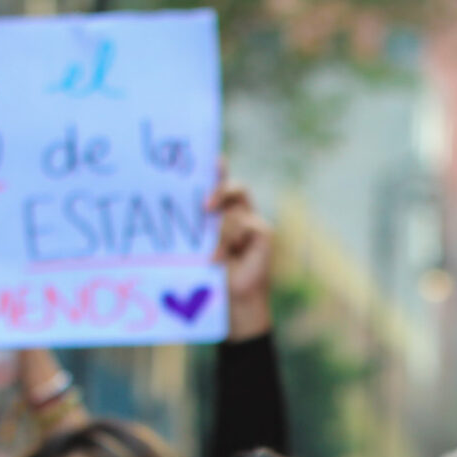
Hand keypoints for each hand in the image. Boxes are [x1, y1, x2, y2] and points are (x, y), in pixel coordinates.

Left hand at [209, 168, 274, 338]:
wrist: (231, 299)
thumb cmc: (209, 273)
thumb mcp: (198, 243)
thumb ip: (198, 224)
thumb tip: (192, 209)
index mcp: (220, 212)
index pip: (219, 183)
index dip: (218, 168)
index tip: (212, 158)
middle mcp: (238, 212)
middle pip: (233, 187)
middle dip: (219, 189)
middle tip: (204, 207)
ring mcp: (253, 222)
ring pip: (235, 210)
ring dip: (220, 233)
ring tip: (214, 255)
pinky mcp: (263, 233)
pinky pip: (245, 224)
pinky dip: (231, 240)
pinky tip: (225, 257)